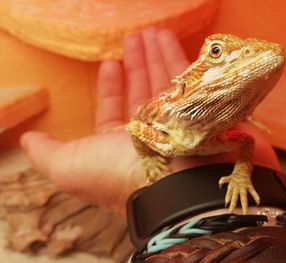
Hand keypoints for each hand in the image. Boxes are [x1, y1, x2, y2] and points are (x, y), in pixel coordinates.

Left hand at [21, 28, 279, 216]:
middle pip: (142, 92)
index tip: (110, 64)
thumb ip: (46, 153)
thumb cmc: (117, 175)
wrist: (170, 189)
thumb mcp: (68, 167)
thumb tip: (28, 140)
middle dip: (137, 65)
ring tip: (153, 32)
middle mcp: (149, 135)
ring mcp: (175, 124)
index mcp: (120, 146)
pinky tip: (170, 41)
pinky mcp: (198, 112)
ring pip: (165, 84)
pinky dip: (178, 60)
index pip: (114, 110)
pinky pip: (187, 82)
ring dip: (157, 56)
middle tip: (135, 38)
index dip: (110, 87)